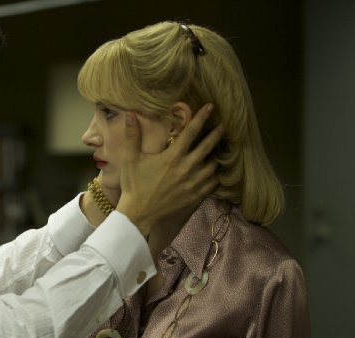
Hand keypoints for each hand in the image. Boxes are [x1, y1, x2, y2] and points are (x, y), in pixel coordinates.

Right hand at [115, 103, 222, 235]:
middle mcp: (187, 168)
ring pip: (213, 166)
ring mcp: (193, 183)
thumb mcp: (131, 159)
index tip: (211, 107)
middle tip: (224, 126)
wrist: (139, 214)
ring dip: (216, 156)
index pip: (191, 132)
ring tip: (218, 150)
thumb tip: (130, 114)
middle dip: (217, 134)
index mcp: (173, 157)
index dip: (202, 118)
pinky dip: (215, 176)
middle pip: (208, 147)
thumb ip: (132, 136)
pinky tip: (214, 172)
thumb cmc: (134, 185)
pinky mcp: (195, 196)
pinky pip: (212, 183)